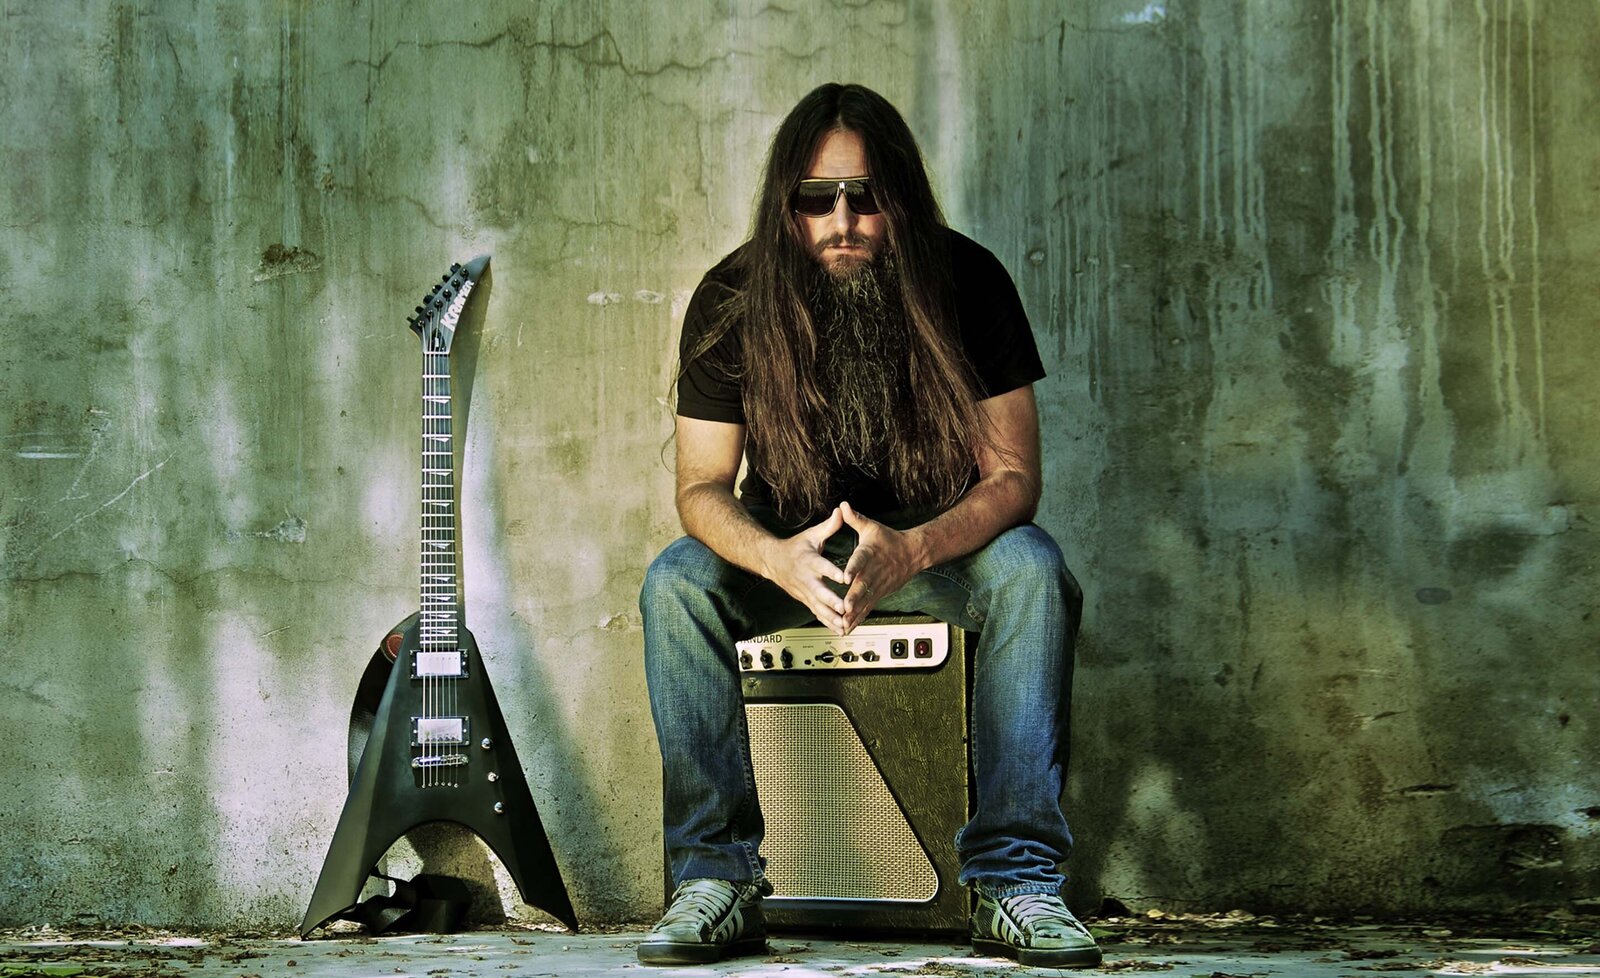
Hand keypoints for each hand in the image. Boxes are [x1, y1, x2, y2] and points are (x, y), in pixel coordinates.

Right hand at [760, 506, 849, 633]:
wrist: (772, 561)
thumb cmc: (796, 547)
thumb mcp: (811, 535)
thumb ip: (829, 526)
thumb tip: (842, 510)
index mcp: (809, 561)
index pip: (822, 567)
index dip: (833, 572)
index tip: (845, 578)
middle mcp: (806, 579)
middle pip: (820, 592)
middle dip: (832, 602)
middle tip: (845, 609)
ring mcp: (804, 592)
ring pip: (818, 607)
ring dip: (831, 617)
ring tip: (845, 625)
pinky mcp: (805, 600)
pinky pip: (817, 613)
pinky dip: (828, 622)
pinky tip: (840, 630)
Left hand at [839, 501, 923, 633]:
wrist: (914, 554)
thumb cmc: (889, 540)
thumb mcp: (871, 527)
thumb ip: (854, 518)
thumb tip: (842, 505)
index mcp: (869, 554)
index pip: (860, 561)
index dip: (852, 568)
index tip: (845, 577)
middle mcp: (874, 572)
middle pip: (863, 586)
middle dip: (854, 598)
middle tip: (844, 608)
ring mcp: (878, 586)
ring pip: (865, 601)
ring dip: (855, 613)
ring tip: (843, 624)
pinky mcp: (879, 594)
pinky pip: (868, 608)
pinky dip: (858, 619)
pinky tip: (847, 628)